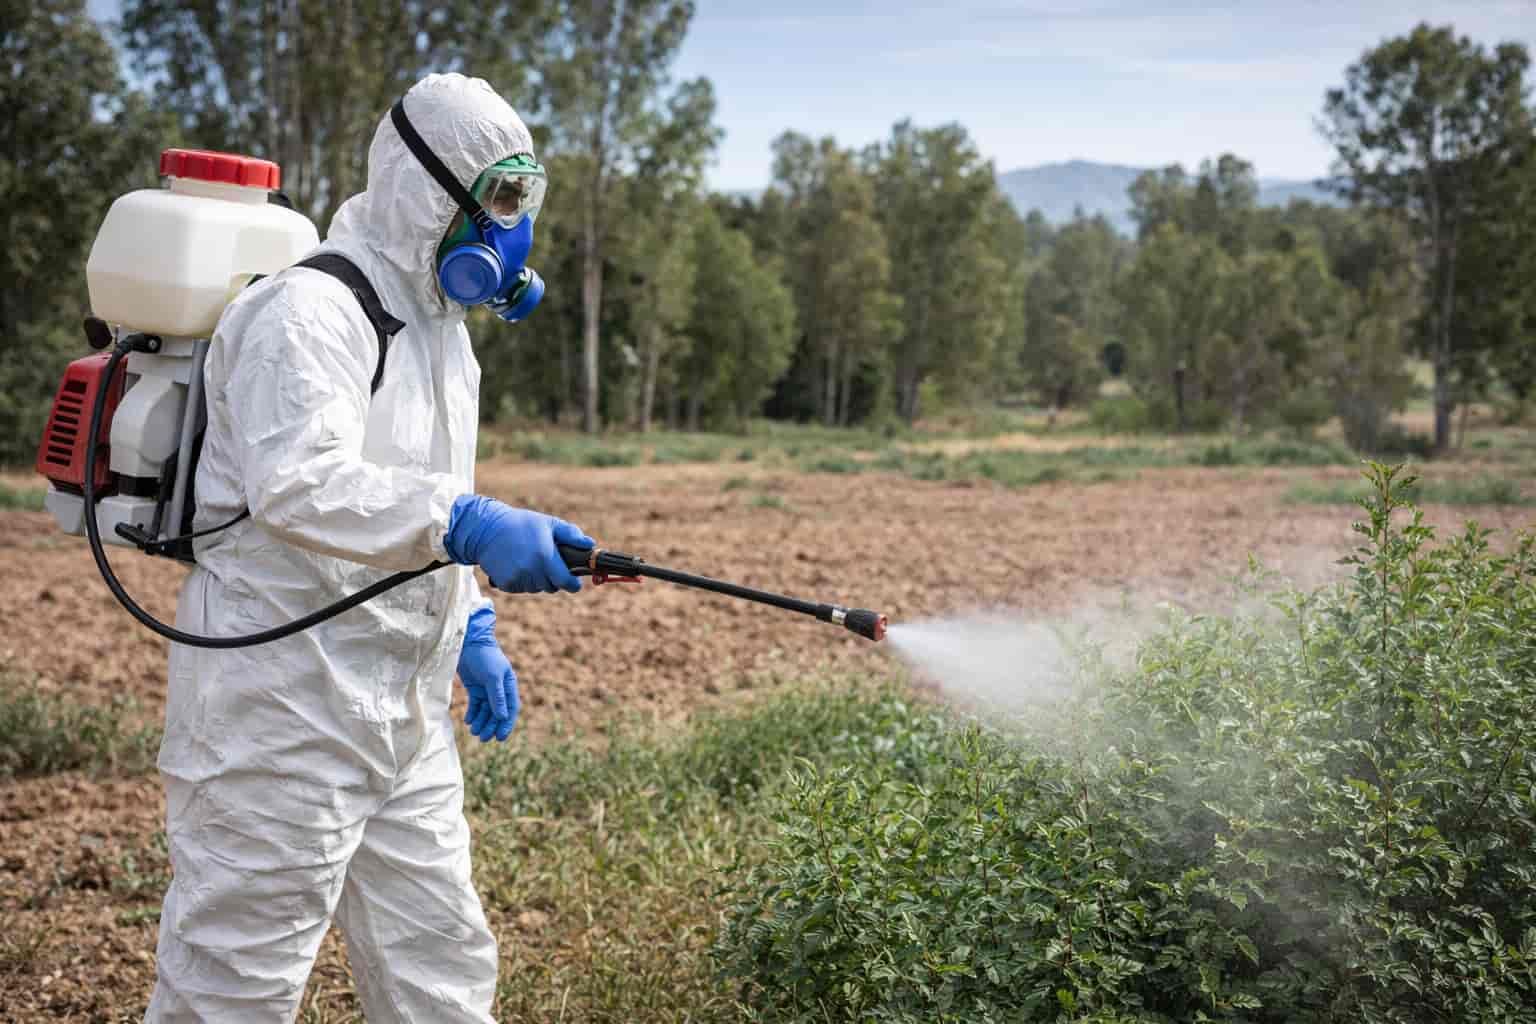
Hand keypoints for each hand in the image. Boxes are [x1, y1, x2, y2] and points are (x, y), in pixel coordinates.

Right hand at [445, 495, 593, 593]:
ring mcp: (517, 578)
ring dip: (537, 580)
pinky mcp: (506, 584)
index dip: (573, 585)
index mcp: (545, 556)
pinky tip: (517, 565)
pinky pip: (521, 589)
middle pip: (552, 587)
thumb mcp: (548, 523)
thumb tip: (590, 544)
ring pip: (536, 588)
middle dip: (554, 579)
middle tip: (547, 564)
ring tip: (530, 561)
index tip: (574, 584)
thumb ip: (571, 535)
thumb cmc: (521, 524)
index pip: (565, 582)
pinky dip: (522, 581)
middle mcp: (531, 570)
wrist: (486, 529)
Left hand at [456, 606, 518, 741]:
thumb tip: (502, 716)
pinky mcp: (475, 687)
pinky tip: (468, 721)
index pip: (511, 708)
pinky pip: (476, 705)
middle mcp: (499, 688)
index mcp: (509, 685)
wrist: (468, 643)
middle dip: (491, 726)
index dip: (507, 723)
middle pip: (498, 712)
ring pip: (486, 710)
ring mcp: (486, 688)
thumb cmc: (484, 657)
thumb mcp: (492, 677)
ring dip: (481, 722)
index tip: (500, 737)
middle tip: (483, 738)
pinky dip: (473, 714)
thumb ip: (497, 697)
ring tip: (474, 731)